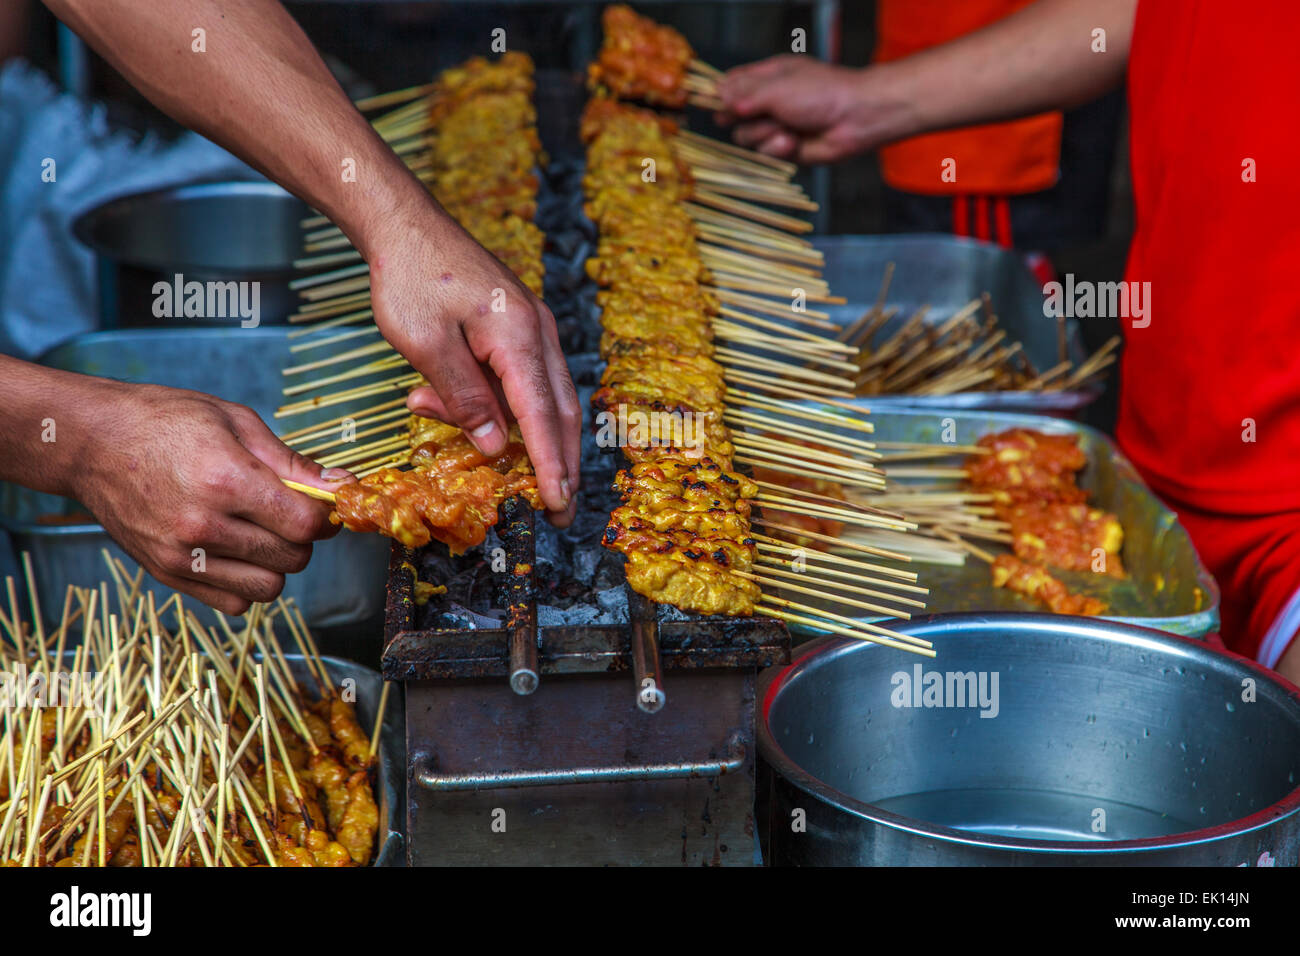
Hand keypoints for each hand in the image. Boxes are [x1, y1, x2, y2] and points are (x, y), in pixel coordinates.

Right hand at [71, 382, 343, 614]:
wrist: (91, 442)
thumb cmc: (165, 422)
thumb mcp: (235, 421)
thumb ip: (291, 460)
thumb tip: (341, 486)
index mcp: (226, 481)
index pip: (305, 525)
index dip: (324, 516)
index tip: (319, 504)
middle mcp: (203, 526)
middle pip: (293, 558)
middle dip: (302, 538)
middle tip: (287, 513)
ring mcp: (182, 556)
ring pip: (268, 587)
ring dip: (276, 564)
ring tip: (260, 533)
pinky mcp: (166, 574)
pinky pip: (233, 602)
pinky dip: (245, 583)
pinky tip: (235, 551)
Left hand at [364, 209, 581, 526]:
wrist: (404, 224)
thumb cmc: (410, 279)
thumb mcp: (428, 346)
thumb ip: (465, 399)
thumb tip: (496, 447)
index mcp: (521, 338)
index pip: (544, 417)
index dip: (552, 466)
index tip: (557, 505)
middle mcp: (539, 334)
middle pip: (561, 411)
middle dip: (560, 463)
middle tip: (557, 509)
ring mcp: (532, 329)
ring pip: (543, 398)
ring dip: (524, 437)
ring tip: (489, 463)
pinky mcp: (516, 328)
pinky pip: (521, 380)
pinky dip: (502, 408)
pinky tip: (454, 411)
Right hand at [716, 55, 912, 163]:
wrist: (855, 119)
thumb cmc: (819, 94)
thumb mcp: (776, 88)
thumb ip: (743, 94)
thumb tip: (716, 94)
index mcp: (767, 77)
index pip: (731, 84)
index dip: (719, 94)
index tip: (709, 103)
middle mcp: (769, 101)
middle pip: (733, 114)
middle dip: (741, 118)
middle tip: (750, 115)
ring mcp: (776, 125)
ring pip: (746, 138)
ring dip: (763, 135)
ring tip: (785, 129)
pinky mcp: (785, 149)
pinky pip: (766, 153)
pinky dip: (778, 148)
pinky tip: (794, 142)